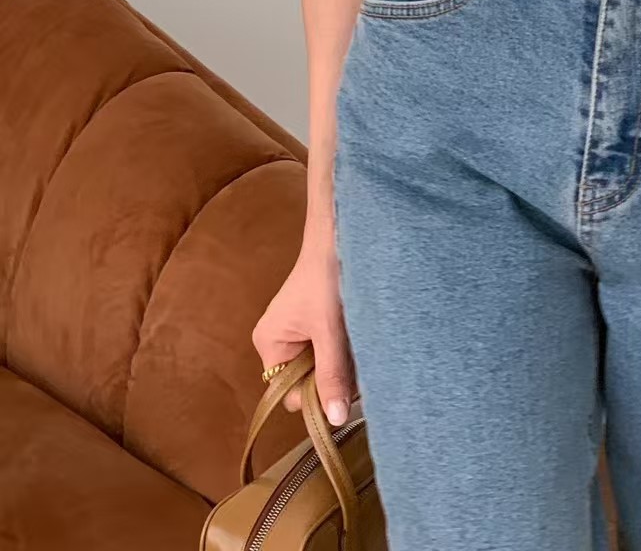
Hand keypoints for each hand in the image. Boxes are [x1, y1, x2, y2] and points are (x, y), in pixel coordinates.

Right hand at [251, 232, 356, 424]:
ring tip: (358, 341)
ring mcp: (300, 332)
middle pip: (307, 382)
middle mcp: (280, 341)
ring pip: (324, 367)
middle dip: (333, 377)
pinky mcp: (319, 324)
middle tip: (355, 358)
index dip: (316, 395)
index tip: (343, 385)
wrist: (341, 233)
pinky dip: (347, 348)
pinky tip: (358, 335)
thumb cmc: (326, 274)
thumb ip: (331, 374)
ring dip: (344, 362)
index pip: (289, 393)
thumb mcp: (330, 329)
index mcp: (269, 343)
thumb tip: (334, 421)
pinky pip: (332, 351)